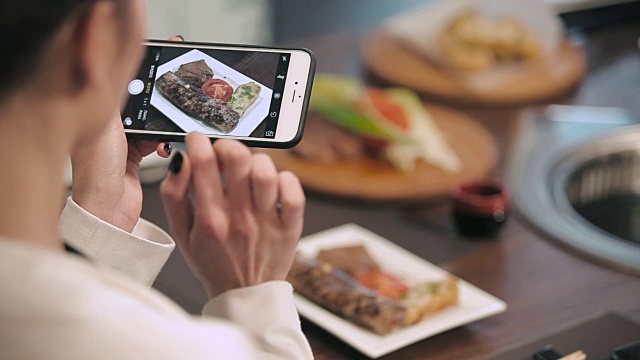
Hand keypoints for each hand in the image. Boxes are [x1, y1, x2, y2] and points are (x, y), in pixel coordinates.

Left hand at [70, 36, 181, 231]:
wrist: (105, 209)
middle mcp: (108, 123)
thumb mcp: (108, 122)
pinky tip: (169, 145)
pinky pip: (158, 140)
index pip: (125, 80)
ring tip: (180, 120)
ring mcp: (123, 140)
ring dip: (167, 122)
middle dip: (164, 93)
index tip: (170, 55)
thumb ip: (118, 94)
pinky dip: (166, 141)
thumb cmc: (97, 170)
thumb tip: (123, 63)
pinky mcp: (136, 157)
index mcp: (97, 109)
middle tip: (184, 86)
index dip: (149, 67)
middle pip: (143, 98)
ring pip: (153, 119)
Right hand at [160, 133, 305, 297]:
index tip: (198, 140)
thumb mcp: (181, 234)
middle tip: (225, 152)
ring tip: (249, 170)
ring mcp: (268, 221)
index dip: (198, 142)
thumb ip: (174, 195)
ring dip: (256, 161)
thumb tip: (179, 161)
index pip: (203, 164)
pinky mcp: (290, 226)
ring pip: (267, 171)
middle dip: (228, 146)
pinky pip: (294, 191)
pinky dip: (285, 179)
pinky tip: (273, 184)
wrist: (245, 295)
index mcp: (211, 219)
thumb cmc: (213, 263)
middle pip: (239, 160)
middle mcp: (240, 218)